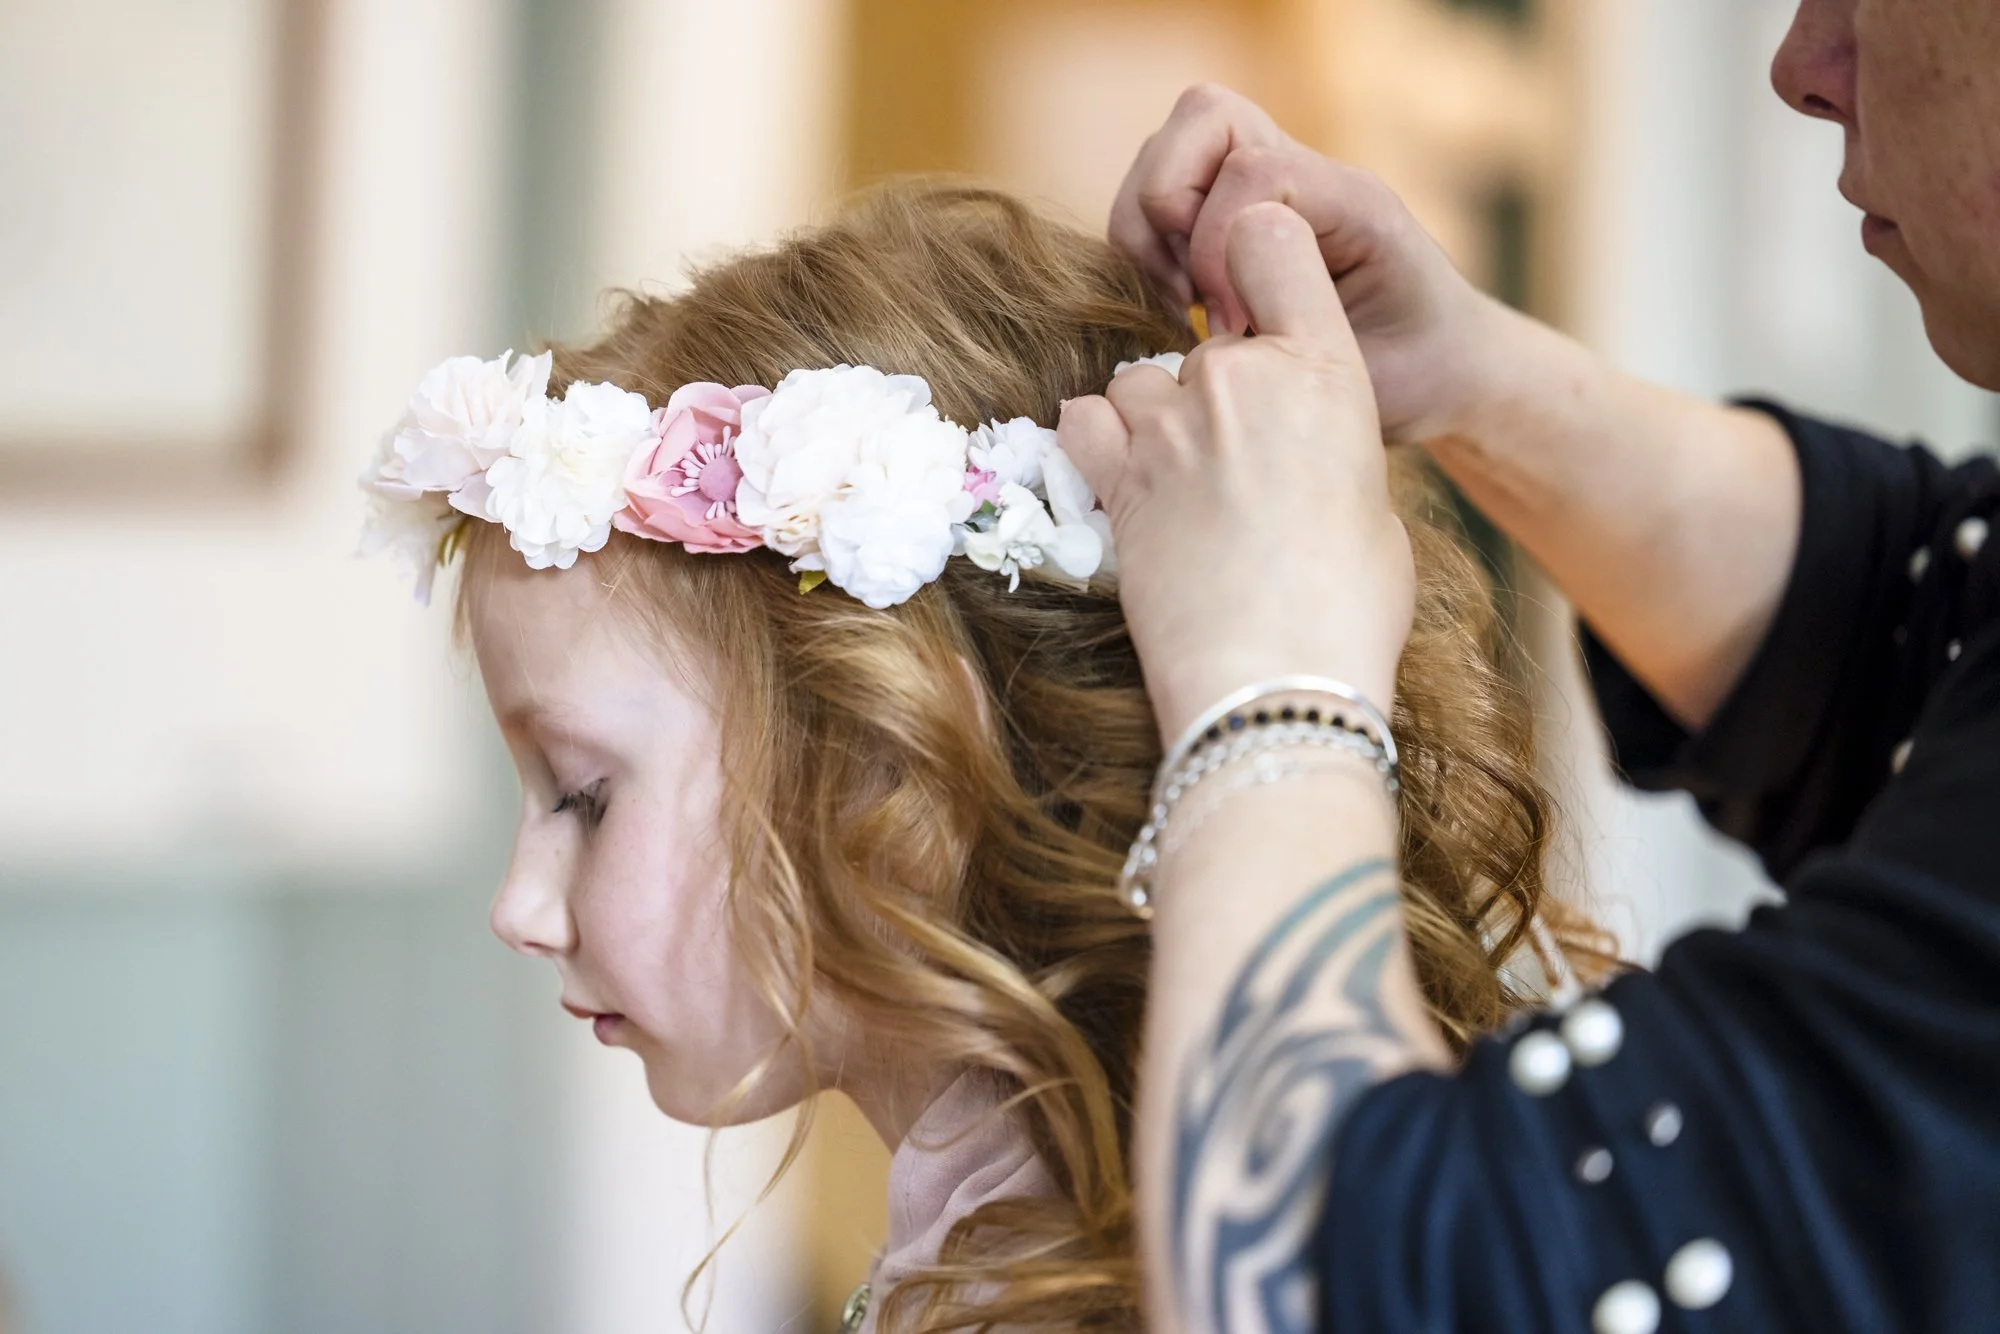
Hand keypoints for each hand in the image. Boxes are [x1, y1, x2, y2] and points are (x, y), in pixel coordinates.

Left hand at [1060, 203, 1414, 739]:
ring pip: (1144, 382)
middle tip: (1243, 476)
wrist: (1274, 681)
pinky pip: (1087, 421)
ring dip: (1159, 421)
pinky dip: (1102, 443)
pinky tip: (1130, 482)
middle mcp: (1242, 378)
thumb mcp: (1372, 508)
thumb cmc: (1347, 609)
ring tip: (1191, 489)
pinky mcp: (1114, 476)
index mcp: (1327, 371)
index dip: (1257, 258)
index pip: (1272, 240)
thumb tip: (1305, 459)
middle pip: (1211, 344)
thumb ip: (1331, 448)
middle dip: (1222, 395)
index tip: (1255, 303)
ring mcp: (1170, 425)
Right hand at [1109, 84, 1507, 443]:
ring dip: (1150, 231)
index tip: (1234, 327)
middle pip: (1201, 117)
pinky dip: (1149, 249)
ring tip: (1184, 304)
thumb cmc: (1418, 375)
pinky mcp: (1231, 214)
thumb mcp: (1366, 367)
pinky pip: (1160, 198)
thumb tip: (1216, 312)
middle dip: (1168, 206)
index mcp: (1350, 199)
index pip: (1250, 168)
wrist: (1443, 372)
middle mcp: (1303, 173)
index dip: (1216, 245)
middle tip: (1192, 293)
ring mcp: (1264, 187)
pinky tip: (1183, 307)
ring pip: (1166, 152)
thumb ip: (1299, 324)